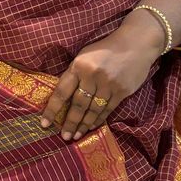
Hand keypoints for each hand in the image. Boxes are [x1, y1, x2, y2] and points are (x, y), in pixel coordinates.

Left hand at [40, 17, 163, 141]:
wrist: (136, 43)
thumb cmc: (106, 49)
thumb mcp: (84, 56)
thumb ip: (74, 74)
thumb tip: (63, 97)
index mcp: (79, 66)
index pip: (62, 91)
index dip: (52, 109)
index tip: (44, 123)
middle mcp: (92, 76)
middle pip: (78, 104)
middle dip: (70, 123)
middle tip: (64, 137)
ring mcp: (108, 84)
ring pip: (93, 110)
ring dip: (84, 125)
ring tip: (77, 136)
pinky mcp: (122, 91)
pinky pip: (107, 109)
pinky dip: (98, 119)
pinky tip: (92, 126)